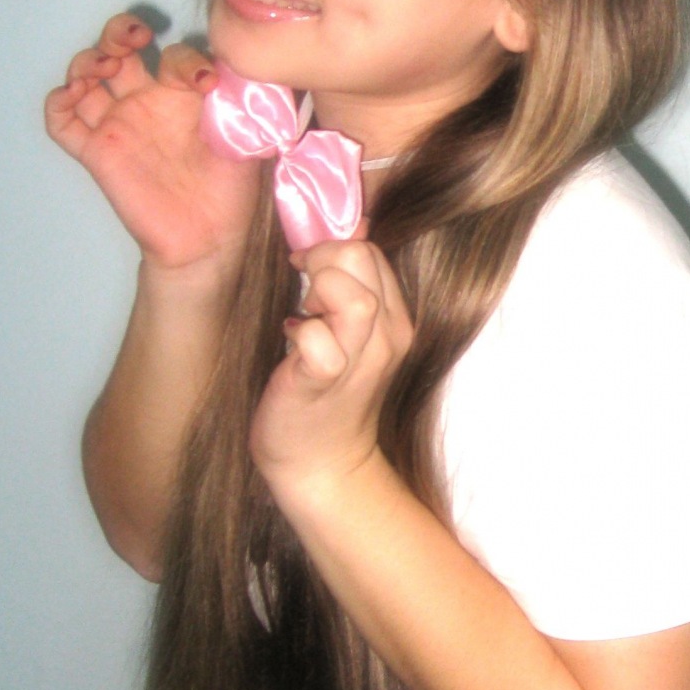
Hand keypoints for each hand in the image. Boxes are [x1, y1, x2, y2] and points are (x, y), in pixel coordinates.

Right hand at [44, 13, 260, 274]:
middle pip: (119, 49)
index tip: (206, 81)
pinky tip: (76, 93)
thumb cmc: (231, 190)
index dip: (186, 59)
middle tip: (136, 35)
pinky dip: (58, 101)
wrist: (209, 239)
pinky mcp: (96, 153)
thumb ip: (239, 102)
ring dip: (88, 58)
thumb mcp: (245, 137)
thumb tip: (238, 70)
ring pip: (85, 75)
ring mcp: (118, 125)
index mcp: (182, 94)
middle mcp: (146, 102)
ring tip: (107, 64)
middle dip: (120, 31)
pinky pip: (61, 121)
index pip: (172, 55)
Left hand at [249, 236, 414, 495]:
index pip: (371, 248)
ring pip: (350, 293)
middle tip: (304, 291)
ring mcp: (362, 360)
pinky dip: (298, 333)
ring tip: (304, 315)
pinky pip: (317, 338)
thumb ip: (352, 285)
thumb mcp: (350, 332)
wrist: (321, 463)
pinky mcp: (326, 380)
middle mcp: (391, 335)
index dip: (333, 247)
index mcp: (398, 317)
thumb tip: (348, 225)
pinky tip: (290, 343)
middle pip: (360, 256)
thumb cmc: (326, 392)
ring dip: (314, 292)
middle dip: (320, 259)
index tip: (310, 269)